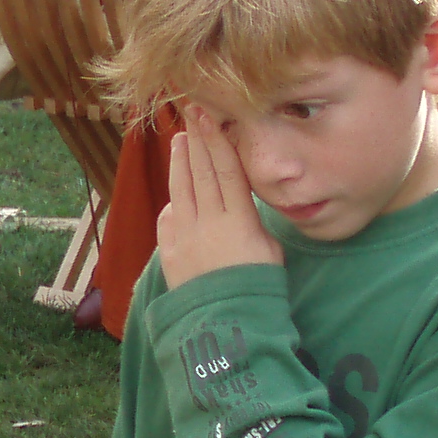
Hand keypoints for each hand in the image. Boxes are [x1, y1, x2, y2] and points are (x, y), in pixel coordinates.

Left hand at [156, 107, 283, 286]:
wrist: (228, 326)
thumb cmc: (259, 289)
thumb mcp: (269, 250)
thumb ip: (252, 221)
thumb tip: (236, 205)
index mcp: (239, 222)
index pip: (226, 171)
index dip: (217, 141)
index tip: (210, 116)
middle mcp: (207, 225)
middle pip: (201, 173)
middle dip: (196, 140)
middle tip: (191, 112)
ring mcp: (184, 238)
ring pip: (180, 191)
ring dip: (180, 163)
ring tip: (180, 140)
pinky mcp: (168, 254)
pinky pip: (167, 220)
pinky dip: (172, 202)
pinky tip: (175, 192)